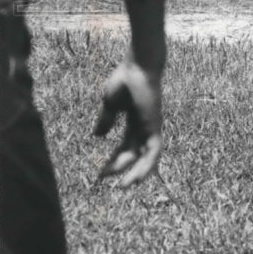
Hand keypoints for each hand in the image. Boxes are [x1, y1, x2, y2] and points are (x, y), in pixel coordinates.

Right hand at [94, 57, 162, 187]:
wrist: (138, 66)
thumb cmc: (126, 79)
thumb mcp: (110, 104)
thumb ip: (106, 120)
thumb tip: (97, 136)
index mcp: (134, 121)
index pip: (126, 146)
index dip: (114, 160)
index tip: (100, 174)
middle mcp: (144, 126)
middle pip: (134, 153)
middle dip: (120, 167)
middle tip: (104, 178)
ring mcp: (151, 126)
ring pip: (148, 156)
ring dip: (137, 173)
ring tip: (124, 187)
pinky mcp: (155, 126)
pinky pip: (154, 151)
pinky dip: (147, 165)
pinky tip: (137, 177)